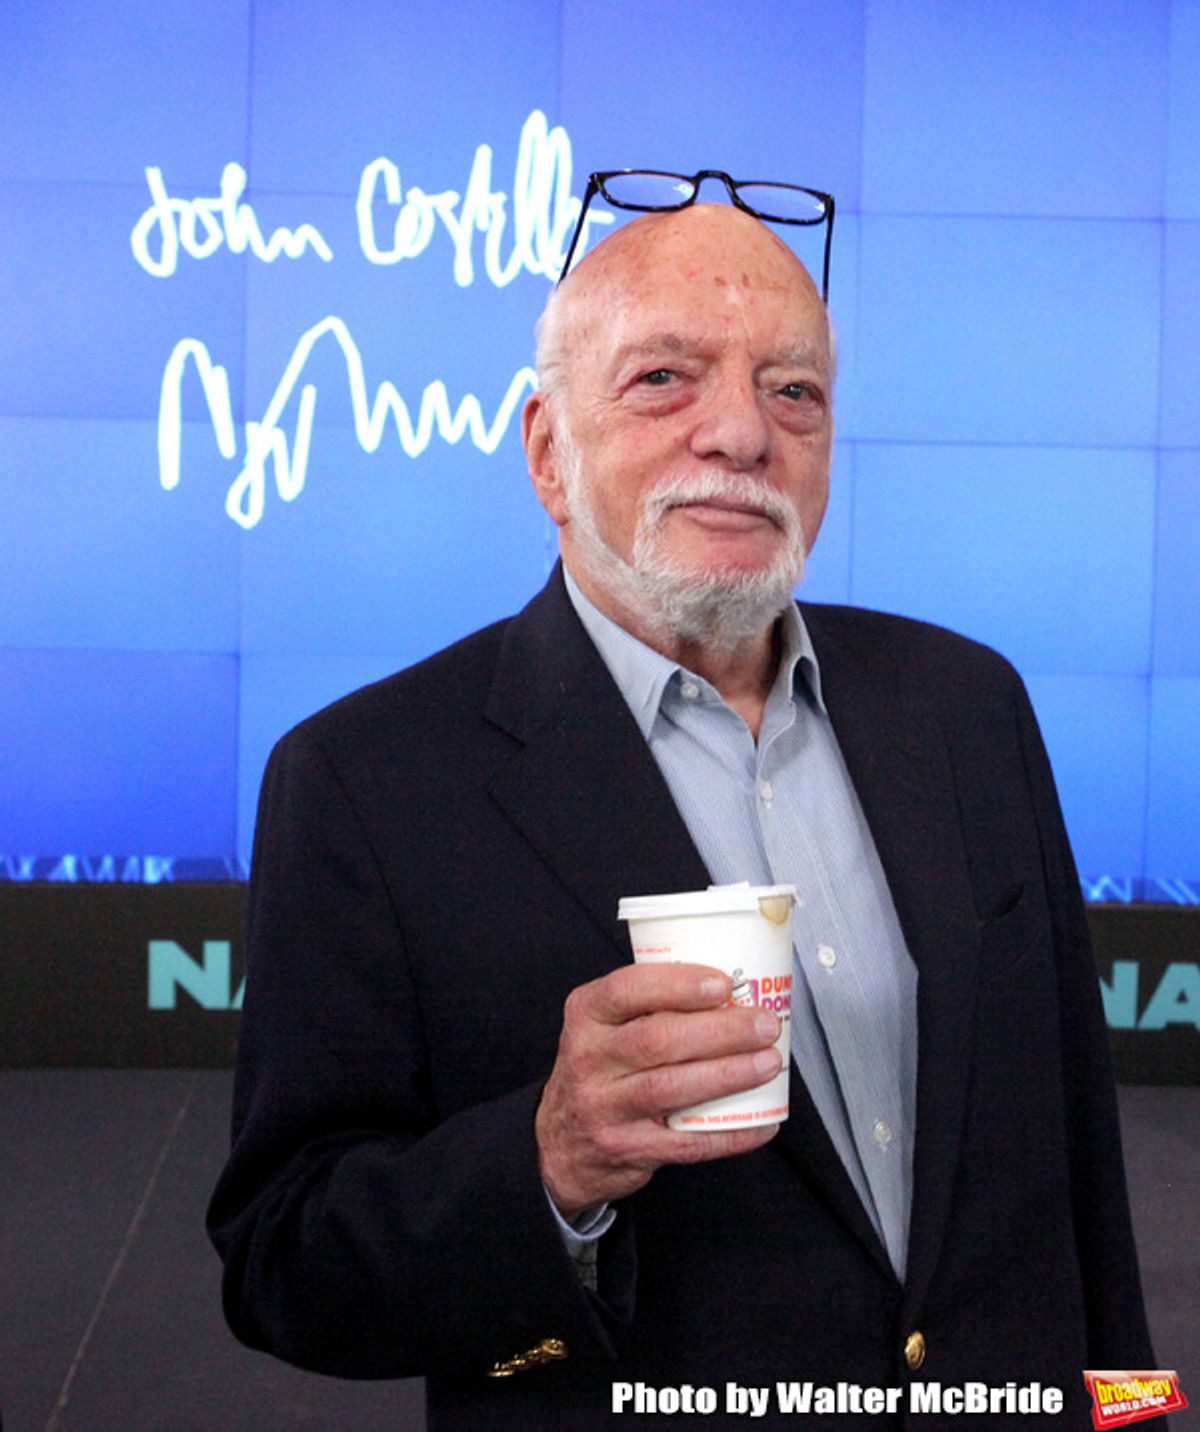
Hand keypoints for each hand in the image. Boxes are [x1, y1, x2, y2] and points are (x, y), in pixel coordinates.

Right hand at [535, 962, 781, 1218]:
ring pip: (671, 1088)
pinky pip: (685, 1143)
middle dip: (720, 1030)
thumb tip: (735, 988)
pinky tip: (763, 1121)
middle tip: (765, 1024)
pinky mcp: (625, 1149)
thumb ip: (650, 1006)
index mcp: (586, 1014)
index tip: (723, 985)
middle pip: (658, 1039)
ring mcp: (604, 1107)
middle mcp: (588, 1058)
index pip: (626, 990)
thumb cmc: (601, 1068)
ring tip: (769, 1062)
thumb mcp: (603, 1026)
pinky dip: (731, 1133)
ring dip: (728, 1074)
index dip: (678, 985)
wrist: (559, 1141)